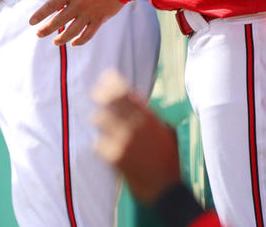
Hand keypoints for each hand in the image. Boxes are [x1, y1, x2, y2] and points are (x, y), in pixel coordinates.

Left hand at [28, 0, 122, 44]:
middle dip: (47, 29)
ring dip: (62, 38)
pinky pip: (88, 34)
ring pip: (72, 31)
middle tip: (38, 34)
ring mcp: (89, 14)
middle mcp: (78, 5)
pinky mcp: (100, 19)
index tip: (31, 22)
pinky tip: (74, 43)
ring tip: (55, 42)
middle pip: (59, 21)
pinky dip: (80, 41)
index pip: (51, 6)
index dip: (40, 15)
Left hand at [91, 69, 181, 204]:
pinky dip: (101, 144)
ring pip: (100, 119)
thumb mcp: (166, 132)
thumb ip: (150, 115)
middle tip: (96, 93)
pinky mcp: (114, 157)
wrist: (165, 189)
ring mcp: (123, 140)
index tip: (106, 76)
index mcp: (149, 118)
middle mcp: (135, 126)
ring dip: (101, 121)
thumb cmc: (169, 159)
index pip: (126, 92)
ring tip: (104, 125)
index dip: (113, 82)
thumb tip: (135, 98)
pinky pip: (98, 142)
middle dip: (101, 94)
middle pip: (109, 101)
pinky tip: (107, 148)